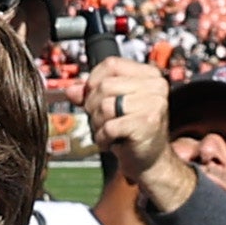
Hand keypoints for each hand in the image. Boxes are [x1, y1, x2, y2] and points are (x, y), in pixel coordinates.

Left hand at [83, 55, 171, 180]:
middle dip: (93, 107)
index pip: (111, 64)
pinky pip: (109, 126)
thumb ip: (91, 94)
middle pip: (105, 86)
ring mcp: (153, 104)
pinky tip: (110, 142)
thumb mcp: (112, 107)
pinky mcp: (147, 123)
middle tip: (101, 121)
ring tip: (106, 132)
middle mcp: (155, 86)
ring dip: (97, 124)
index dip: (93, 81)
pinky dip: (102, 138)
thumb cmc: (131, 131)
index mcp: (149, 75)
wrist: (149, 160)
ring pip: (105, 106)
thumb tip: (71, 90)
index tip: (92, 98)